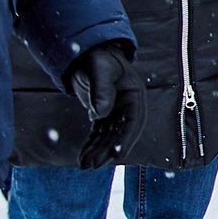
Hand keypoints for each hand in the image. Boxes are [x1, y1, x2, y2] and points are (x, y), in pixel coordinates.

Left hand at [65, 42, 144, 168]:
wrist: (86, 52)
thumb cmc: (97, 59)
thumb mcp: (100, 71)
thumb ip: (102, 91)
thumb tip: (100, 114)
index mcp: (134, 95)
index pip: (133, 122)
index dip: (125, 140)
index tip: (116, 155)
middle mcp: (128, 105)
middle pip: (120, 133)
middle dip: (108, 151)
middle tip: (94, 165)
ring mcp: (115, 110)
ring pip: (109, 136)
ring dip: (98, 151)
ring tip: (85, 165)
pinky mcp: (102, 113)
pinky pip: (99, 132)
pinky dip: (92, 144)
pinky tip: (84, 156)